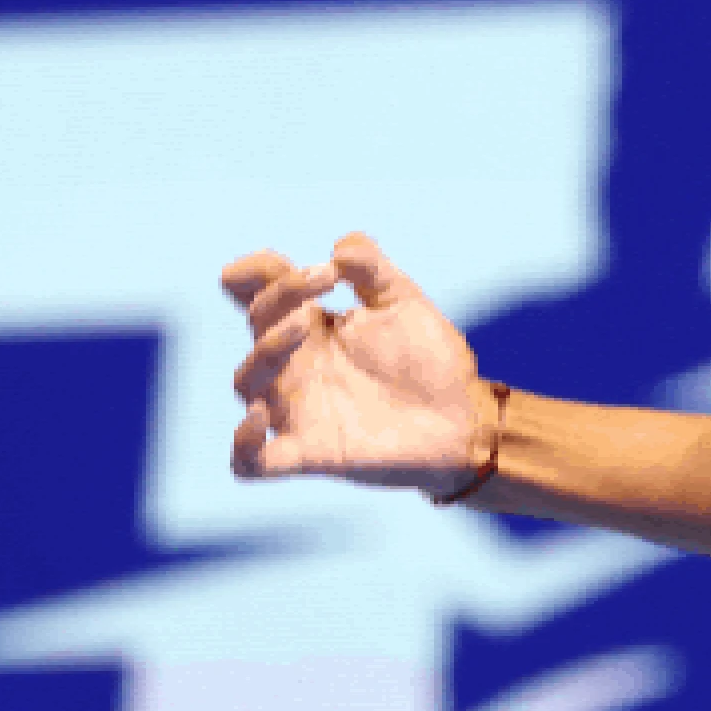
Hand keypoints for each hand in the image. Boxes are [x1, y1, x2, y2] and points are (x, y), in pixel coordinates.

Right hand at [222, 233, 490, 492]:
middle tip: (324, 278)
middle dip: (279, 294)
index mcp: (312, 325)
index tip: (298, 260)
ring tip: (302, 327)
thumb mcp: (404, 302)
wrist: (465, 420)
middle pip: (257, 323)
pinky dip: (244, 444)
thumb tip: (339, 248)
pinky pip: (252, 461)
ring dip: (266, 349)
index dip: (259, 270)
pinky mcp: (310, 454)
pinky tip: (257, 417)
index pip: (262, 291)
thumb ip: (372, 268)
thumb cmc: (430, 361)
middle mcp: (296, 365)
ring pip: (246, 381)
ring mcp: (298, 409)